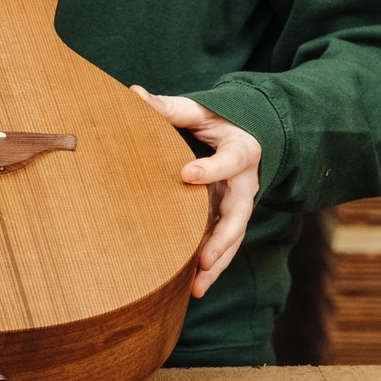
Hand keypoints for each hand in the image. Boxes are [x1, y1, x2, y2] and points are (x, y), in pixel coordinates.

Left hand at [132, 86, 262, 297]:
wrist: (247, 134)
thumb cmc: (218, 121)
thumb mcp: (199, 111)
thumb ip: (168, 107)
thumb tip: (133, 93)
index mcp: (242, 150)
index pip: (230, 160)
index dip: (211, 168)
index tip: (186, 174)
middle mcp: (246, 182)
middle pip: (239, 214)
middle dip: (222, 238)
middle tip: (203, 258)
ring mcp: (239, 204)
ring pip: (233, 237)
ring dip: (217, 263)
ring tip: (197, 286)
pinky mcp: (229, 218)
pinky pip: (224, 245)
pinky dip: (211, 267)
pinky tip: (193, 287)